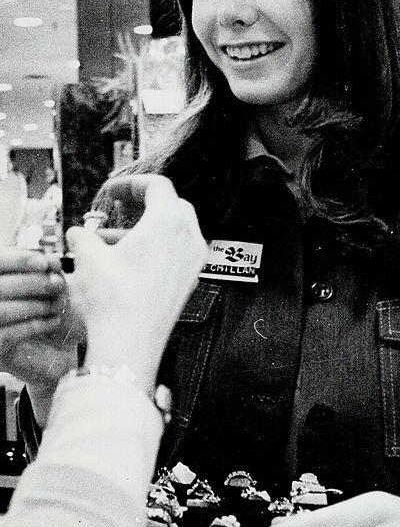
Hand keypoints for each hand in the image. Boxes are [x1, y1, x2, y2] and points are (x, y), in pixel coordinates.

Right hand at [0, 250, 77, 382]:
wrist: (54, 357)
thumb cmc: (48, 314)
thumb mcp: (44, 286)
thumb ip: (41, 268)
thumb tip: (56, 254)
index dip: (18, 260)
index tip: (45, 262)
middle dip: (31, 282)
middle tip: (59, 283)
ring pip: (2, 310)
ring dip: (34, 304)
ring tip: (58, 303)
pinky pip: (8, 335)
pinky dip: (33, 325)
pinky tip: (53, 321)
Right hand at [66, 175, 206, 393]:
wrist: (130, 343)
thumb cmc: (116, 301)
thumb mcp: (89, 257)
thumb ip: (83, 236)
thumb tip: (78, 234)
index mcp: (169, 222)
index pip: (157, 186)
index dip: (131, 184)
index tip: (113, 191)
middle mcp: (189, 239)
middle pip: (171, 206)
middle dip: (142, 205)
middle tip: (120, 207)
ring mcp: (193, 263)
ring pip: (173, 232)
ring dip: (144, 230)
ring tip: (111, 240)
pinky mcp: (189, 282)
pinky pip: (176, 254)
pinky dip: (154, 250)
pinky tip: (125, 261)